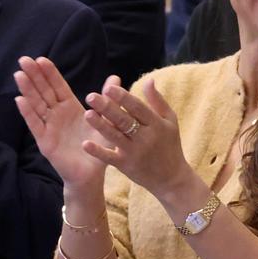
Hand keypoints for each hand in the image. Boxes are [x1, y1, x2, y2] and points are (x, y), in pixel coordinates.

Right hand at [14, 56, 108, 190]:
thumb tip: (115, 77)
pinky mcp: (44, 141)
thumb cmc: (97, 147)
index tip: (41, 59)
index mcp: (71, 108)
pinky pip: (35, 124)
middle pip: (43, 92)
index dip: (49, 73)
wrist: (91, 174)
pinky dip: (27, 112)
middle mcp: (57, 115)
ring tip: (19, 75)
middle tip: (24, 59)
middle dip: (34, 76)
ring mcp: (49, 127)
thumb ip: (106, 99)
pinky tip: (20, 100)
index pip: (57, 87)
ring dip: (28, 90)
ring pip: (36, 105)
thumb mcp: (105, 120)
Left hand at [83, 77, 195, 199]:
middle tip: (91, 96)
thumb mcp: (170, 121)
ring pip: (115, 136)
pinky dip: (98, 151)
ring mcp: (135, 152)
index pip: (138, 108)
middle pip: (124, 120)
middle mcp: (146, 137)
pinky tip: (85, 144)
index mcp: (156, 124)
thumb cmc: (170, 145)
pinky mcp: (126, 166)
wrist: (172, 178)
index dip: (123, 97)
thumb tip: (148, 80)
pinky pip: (109, 158)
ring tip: (87, 113)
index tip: (109, 88)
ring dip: (100, 125)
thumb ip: (157, 101)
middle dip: (107, 107)